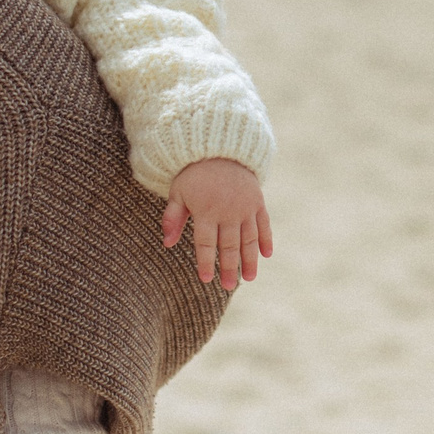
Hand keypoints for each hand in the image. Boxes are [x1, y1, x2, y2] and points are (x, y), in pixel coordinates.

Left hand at [162, 158, 271, 289]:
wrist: (220, 148)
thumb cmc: (194, 173)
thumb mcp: (178, 192)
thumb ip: (173, 217)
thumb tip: (167, 243)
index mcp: (206, 210)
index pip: (205, 243)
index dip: (205, 262)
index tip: (206, 279)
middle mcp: (228, 211)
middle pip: (228, 245)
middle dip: (228, 267)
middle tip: (228, 285)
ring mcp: (245, 207)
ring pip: (248, 238)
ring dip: (249, 259)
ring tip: (249, 278)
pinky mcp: (257, 202)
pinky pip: (264, 223)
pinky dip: (266, 239)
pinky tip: (267, 255)